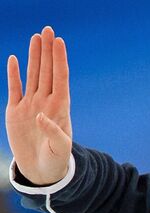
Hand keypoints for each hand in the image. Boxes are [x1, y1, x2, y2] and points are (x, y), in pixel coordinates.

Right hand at [6, 25, 72, 185]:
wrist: (41, 173)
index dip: (60, 60)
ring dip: (34, 56)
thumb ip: (54, 134)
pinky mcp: (16, 111)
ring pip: (33, 75)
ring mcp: (31, 105)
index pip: (60, 79)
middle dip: (48, 51)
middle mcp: (46, 103)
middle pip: (47, 72)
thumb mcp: (59, 151)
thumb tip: (41, 115)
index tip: (59, 42)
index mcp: (59, 110)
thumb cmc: (55, 162)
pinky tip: (15, 59)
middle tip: (48, 29)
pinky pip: (15, 88)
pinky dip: (15, 74)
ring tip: (36, 37)